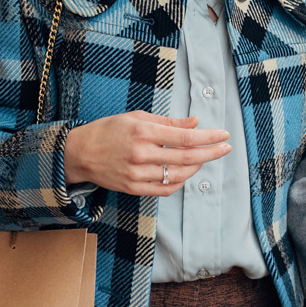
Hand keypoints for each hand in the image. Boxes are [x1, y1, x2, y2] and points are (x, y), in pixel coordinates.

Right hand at [64, 112, 230, 196]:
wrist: (80, 153)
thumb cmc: (109, 130)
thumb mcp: (137, 117)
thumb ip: (168, 122)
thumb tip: (196, 123)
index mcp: (143, 132)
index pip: (185, 137)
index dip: (209, 137)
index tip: (224, 136)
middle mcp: (141, 154)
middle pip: (187, 158)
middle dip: (211, 153)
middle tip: (226, 148)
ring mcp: (137, 174)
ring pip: (178, 176)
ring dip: (196, 168)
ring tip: (203, 159)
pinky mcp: (134, 188)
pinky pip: (165, 189)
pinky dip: (180, 182)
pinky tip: (185, 173)